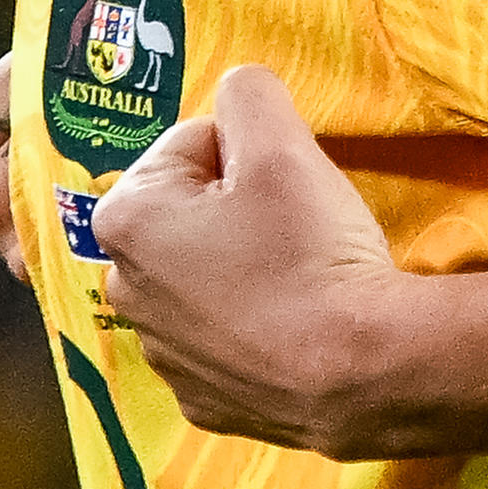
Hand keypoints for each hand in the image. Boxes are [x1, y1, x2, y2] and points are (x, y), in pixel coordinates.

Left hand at [91, 67, 426, 454]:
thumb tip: (240, 88)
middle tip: (293, 228)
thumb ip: (248, 91)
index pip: (192, 146)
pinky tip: (294, 325)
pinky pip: (227, 338)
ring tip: (299, 278)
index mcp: (125, 220)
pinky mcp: (201, 400)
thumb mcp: (281, 143)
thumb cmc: (309, 251)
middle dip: (238, 209)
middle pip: (193, 212)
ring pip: (209, 275)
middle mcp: (125, 290)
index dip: (248, 153)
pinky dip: (255, 326)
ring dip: (245, 266)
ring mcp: (163, 354)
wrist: (362, 371)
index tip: (284, 185)